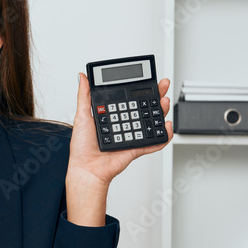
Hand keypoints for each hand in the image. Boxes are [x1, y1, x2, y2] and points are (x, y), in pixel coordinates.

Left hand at [64, 75, 172, 226]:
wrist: (86, 169)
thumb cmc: (81, 148)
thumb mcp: (81, 116)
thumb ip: (84, 96)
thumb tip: (82, 78)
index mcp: (112, 116)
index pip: (129, 99)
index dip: (140, 89)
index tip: (148, 80)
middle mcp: (123, 125)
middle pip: (144, 108)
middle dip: (156, 96)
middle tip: (162, 87)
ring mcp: (131, 136)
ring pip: (151, 122)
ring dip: (160, 112)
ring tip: (163, 103)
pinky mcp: (136, 148)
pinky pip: (153, 143)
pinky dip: (163, 136)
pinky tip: (166, 127)